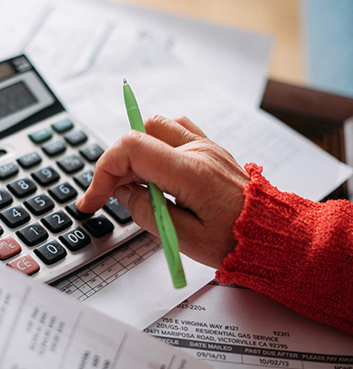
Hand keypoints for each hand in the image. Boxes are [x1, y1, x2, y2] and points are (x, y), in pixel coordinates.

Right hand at [76, 115, 249, 268]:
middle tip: (112, 197)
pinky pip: (175, 130)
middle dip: (115, 165)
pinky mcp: (209, 149)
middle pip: (139, 134)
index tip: (95, 198)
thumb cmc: (236, 242)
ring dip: (134, 151)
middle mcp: (198, 151)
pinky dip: (155, 143)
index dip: (104, 171)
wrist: (274, 235)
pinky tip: (154, 168)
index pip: (132, 148)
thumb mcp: (185, 239)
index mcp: (192, 172)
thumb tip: (123, 192)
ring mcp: (206, 146)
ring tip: (133, 183)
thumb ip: (147, 212)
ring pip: (156, 126)